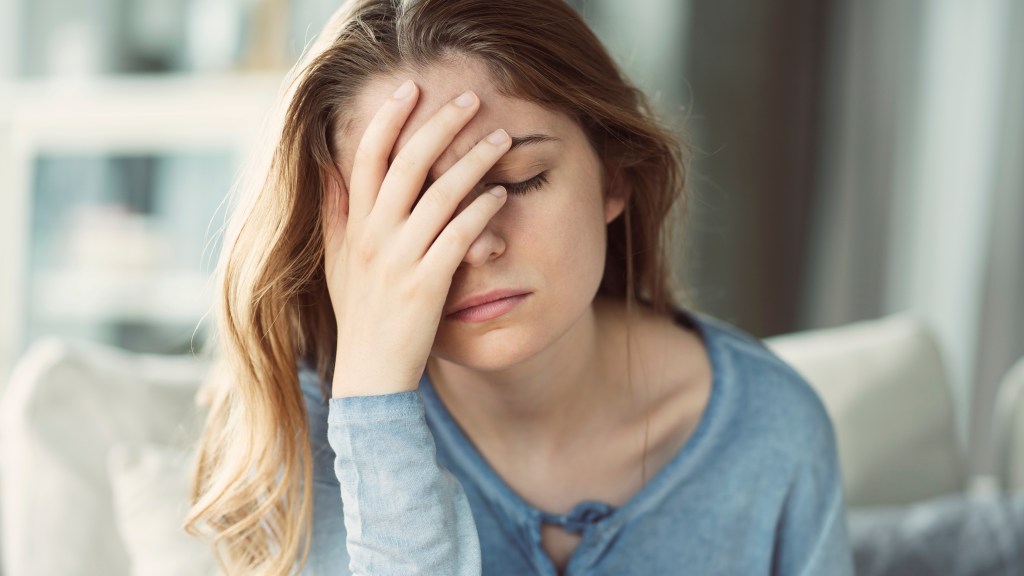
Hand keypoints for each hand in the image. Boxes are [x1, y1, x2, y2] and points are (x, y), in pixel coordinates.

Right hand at [325, 81, 511, 397]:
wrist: (370, 377)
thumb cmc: (360, 317)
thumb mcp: (338, 264)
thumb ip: (336, 215)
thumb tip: (333, 168)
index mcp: (353, 227)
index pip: (366, 158)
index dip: (387, 119)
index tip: (410, 89)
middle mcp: (374, 238)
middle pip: (407, 164)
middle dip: (440, 125)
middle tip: (471, 99)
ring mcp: (400, 261)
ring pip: (439, 196)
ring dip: (473, 161)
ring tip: (500, 137)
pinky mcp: (427, 285)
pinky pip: (459, 236)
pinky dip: (481, 210)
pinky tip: (500, 193)